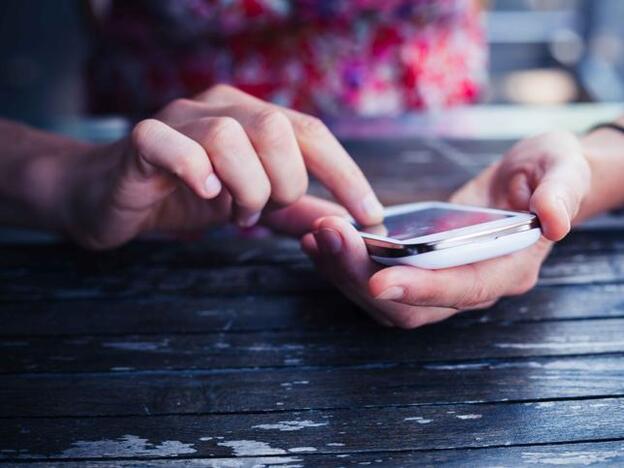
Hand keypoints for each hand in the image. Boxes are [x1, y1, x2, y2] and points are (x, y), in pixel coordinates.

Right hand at [64, 84, 381, 248]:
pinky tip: (203, 195)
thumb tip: (343, 224)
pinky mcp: (141, 141)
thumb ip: (295, 212)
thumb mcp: (250, 204)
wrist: (110, 198)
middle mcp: (219, 107)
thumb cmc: (183, 196)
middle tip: (262, 212)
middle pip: (277, 129)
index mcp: (251, 118)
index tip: (369, 215)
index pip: (311, 133)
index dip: (345, 174)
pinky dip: (194, 171)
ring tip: (232, 213)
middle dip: (283, 184)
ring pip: (230, 137)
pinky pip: (171, 143)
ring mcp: (178, 119)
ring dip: (243, 187)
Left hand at [301, 131, 590, 327]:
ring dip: (346, 273)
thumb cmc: (550, 172)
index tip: (380, 280)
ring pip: (387, 300)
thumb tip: (553, 220)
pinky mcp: (419, 270)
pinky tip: (322, 238)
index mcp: (509, 267)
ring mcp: (442, 282)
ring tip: (317, 235)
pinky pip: (378, 281)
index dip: (423, 288)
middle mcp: (471, 285)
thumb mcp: (563, 167)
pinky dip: (346, 265)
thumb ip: (562, 191)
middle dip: (364, 277)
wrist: (532, 181)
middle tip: (329, 236)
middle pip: (412, 306)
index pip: (464, 288)